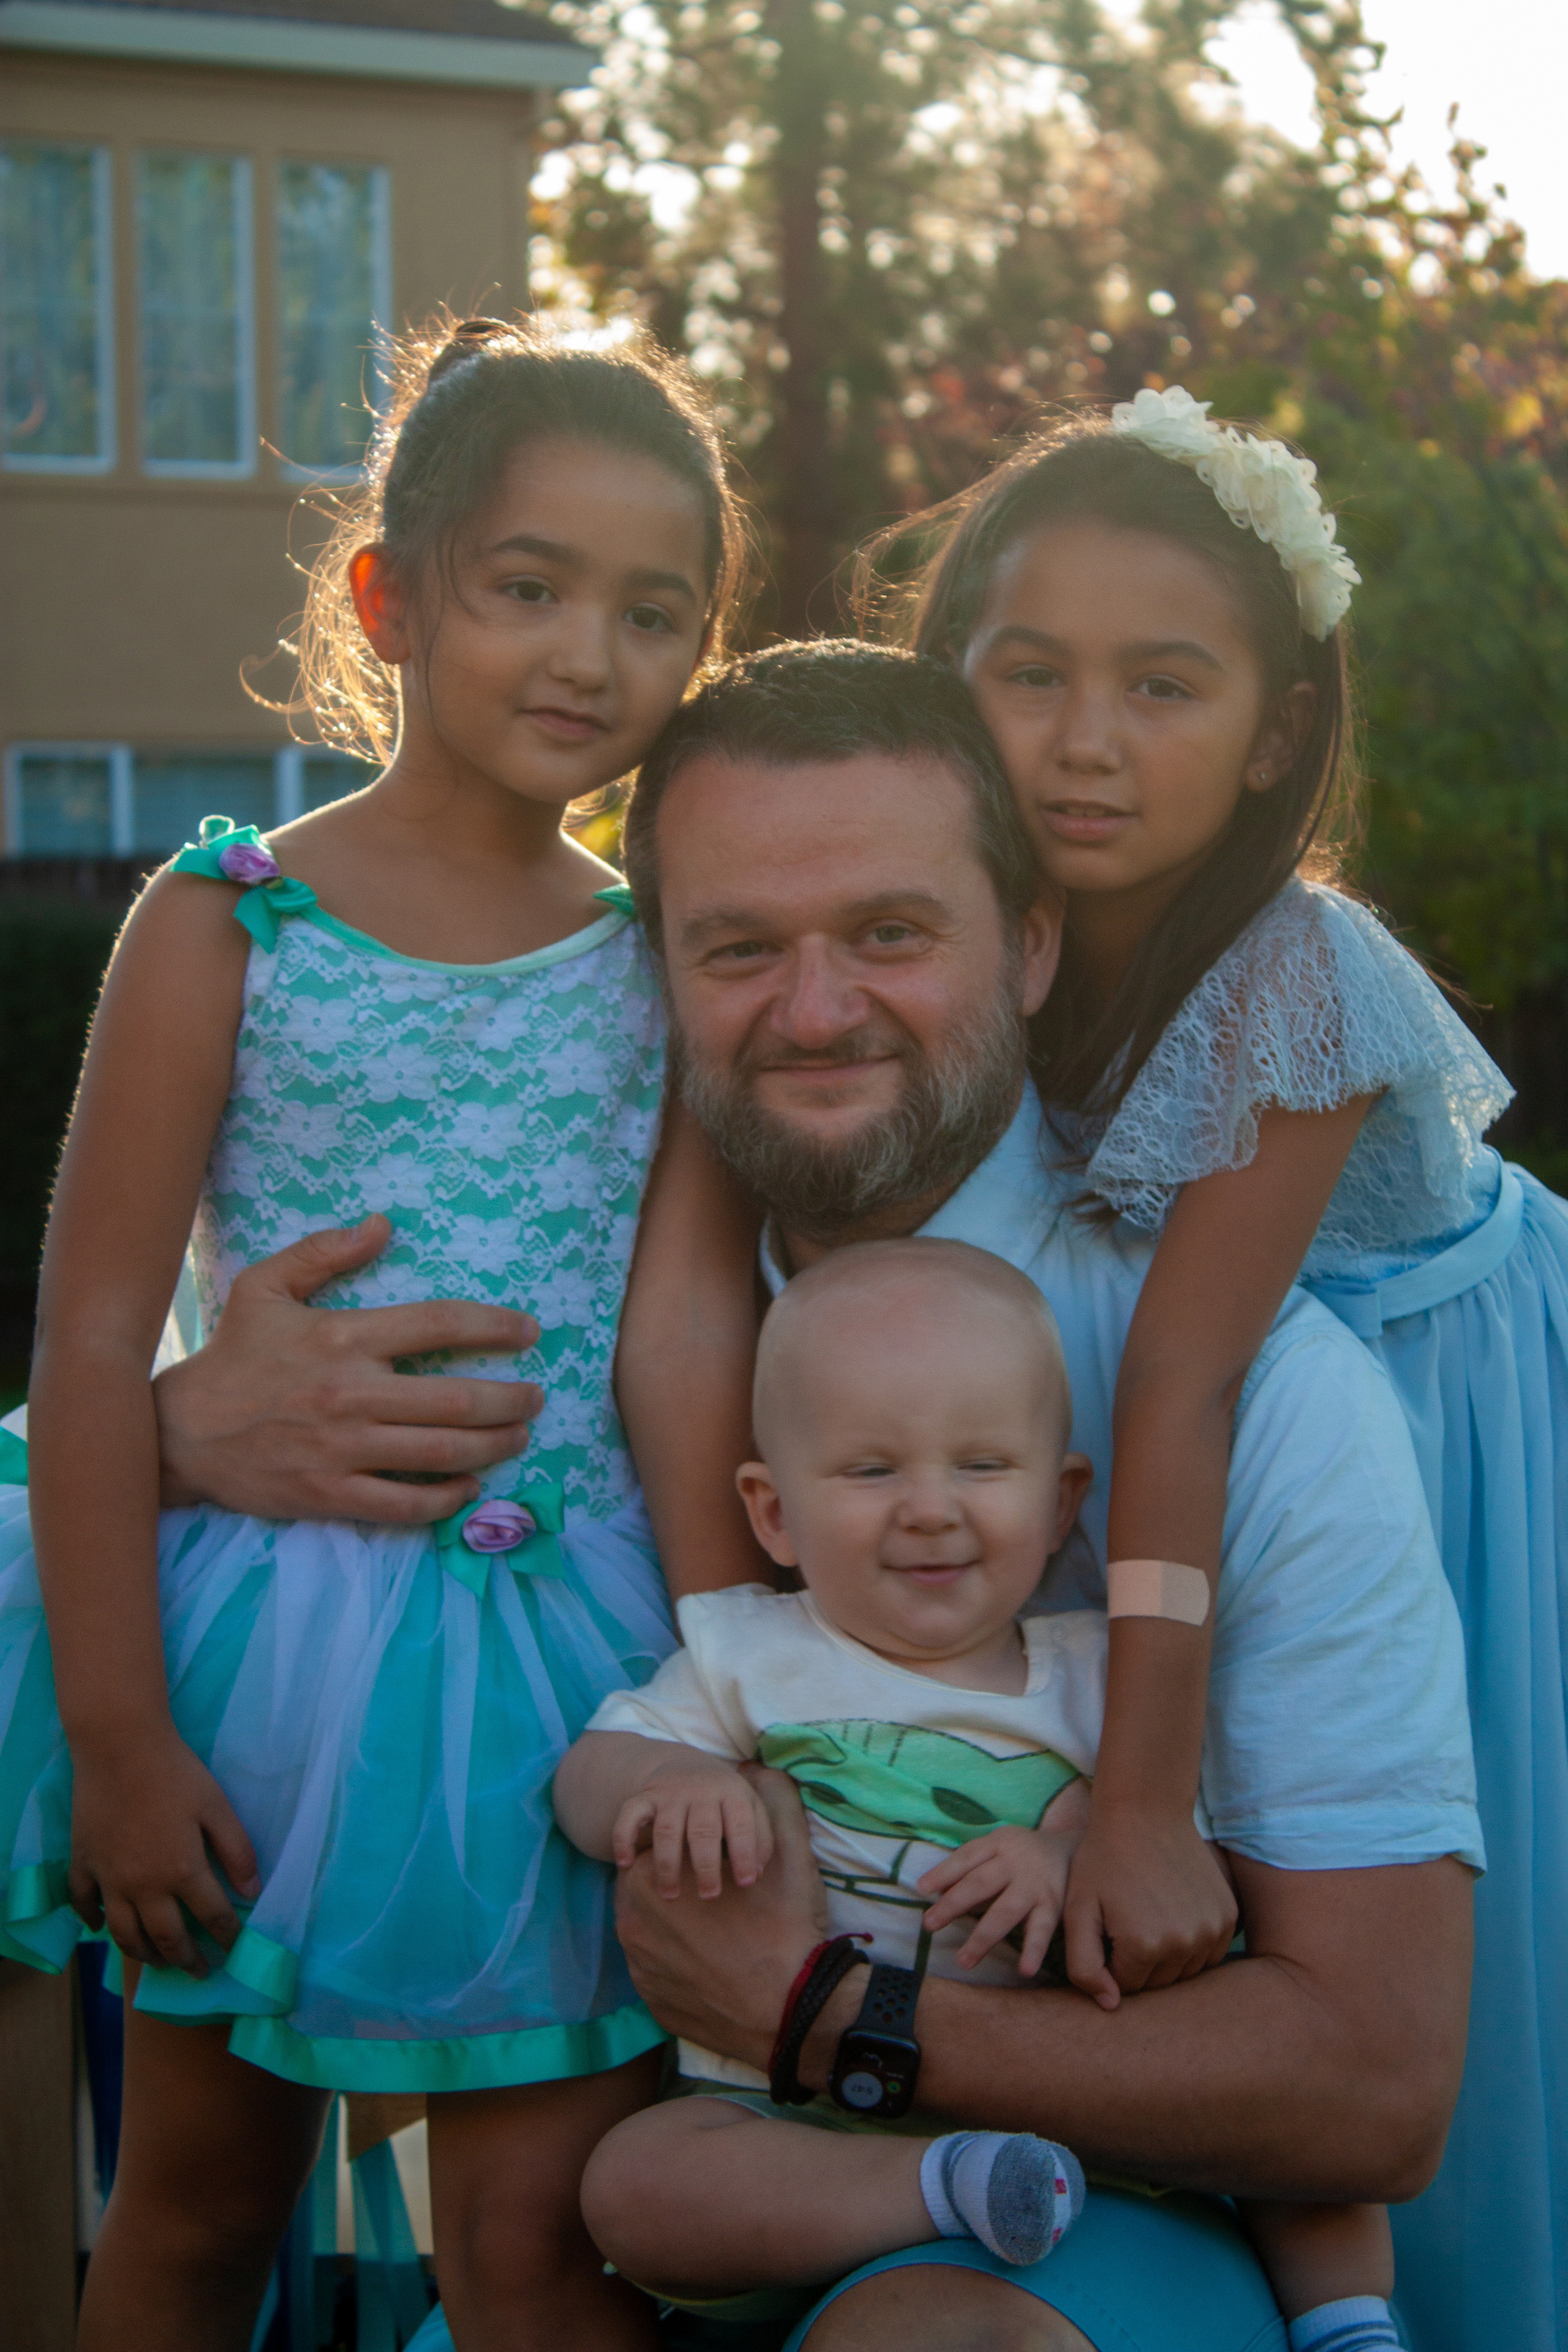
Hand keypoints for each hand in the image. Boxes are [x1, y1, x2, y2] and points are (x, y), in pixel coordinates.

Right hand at [68, 1725, 261, 1974]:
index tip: (237, 1951)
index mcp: (182, 1870)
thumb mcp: (217, 1806)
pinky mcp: (84, 1863)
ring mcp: (109, 1878)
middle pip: (166, 1938)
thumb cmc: (176, 1773)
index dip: (228, 1937)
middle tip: (199, 1972)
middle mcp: (144, 1885)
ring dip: (143, 1954)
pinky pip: (84, 1903)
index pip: (212, 1917)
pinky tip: (101, 1928)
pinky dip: (91, 1920)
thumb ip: (237, 1849)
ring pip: (125, 1934)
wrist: (120, 1747)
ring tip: (158, 1963)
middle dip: (186, 1960)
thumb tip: (254, 1891)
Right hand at [153, 1214, 543, 1521]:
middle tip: (536, 1397)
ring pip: (442, 1453)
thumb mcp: (265, 1287)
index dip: (495, 1326)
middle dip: (511, 1399)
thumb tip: (382, 1224)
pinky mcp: (330, 1495)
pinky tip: (468, 1485)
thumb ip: (324, 1253)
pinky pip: (405, 1504)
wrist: (181, 1432)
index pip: (439, 1324)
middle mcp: (352, 1394)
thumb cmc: (232, 1356)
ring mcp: (343, 1450)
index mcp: (344, 1338)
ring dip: (494, 1446)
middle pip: (457, 1399)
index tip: (529, 1332)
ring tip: (518, 1436)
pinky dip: (446, 1497)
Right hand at [612, 1751, 775, 1897]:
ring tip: (670, 1895)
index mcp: (732, 1793)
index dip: (744, 1854)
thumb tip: (757, 1875)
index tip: (746, 1883)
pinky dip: (624, 1838)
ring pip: (667, 1829)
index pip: (740, 1824)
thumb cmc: (725, 1803)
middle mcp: (700, 1791)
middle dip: (706, 1865)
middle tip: (709, 1895)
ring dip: (667, 1864)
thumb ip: (760, 1839)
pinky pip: (629, 1816)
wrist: (686, 1767)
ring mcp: (670, 1793)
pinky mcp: (644, 1797)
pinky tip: (625, 1864)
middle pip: (702, 1830)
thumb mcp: (750, 1810)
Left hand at [614, 1766, 828, 2068]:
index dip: (689, 1850)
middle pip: (648, 1890)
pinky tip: (712, 1963)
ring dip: (674, 1926)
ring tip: (719, 1932)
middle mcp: (631, 1923)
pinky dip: (678, 1963)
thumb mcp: (789, 1851)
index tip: (716, 1862)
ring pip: (650, 1932)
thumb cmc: (785, 1925)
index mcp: (647, 1877)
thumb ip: (772, 1797)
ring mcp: (639, 1969)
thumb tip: (757, 1768)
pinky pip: (657, 1972)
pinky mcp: (652, 2004)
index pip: (654, 1846)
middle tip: (720, 1897)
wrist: (792, 2011)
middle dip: (676, 1887)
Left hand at [918, 1825, 1074, 1977]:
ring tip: (963, 1960)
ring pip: (1005, 1911)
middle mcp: (1015, 1862)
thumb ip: (971, 1866)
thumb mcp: (999, 1847)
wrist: (1074, 1850)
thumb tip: (935, 1890)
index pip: (966, 1857)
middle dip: (953, 1905)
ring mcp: (1035, 1885)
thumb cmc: (1024, 1853)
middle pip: (979, 1884)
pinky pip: (1042, 1929)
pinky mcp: (1054, 1905)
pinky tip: (1025, 1969)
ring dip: (983, 1938)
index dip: (943, 1872)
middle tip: (929, 1925)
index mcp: (998, 1843)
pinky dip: (1034, 1949)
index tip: (922, 1889)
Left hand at [1062, 1803, 1238, 2011]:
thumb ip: (1084, 1966)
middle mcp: (1185, 1944)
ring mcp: (1212, 1930)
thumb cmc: (1103, 1861)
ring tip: (1147, 1913)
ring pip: (1184, 1972)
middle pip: (1158, 1983)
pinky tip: (1172, 1912)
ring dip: (1165, 1954)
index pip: (1126, 1987)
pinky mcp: (1228, 1917)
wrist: (1146, 1813)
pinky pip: (1207, 1954)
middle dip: (1137, 1961)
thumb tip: (1111, 2006)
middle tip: (1125, 1918)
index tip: (1106, 1927)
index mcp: (1145, 1946)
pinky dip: (1190, 1943)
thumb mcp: (1077, 1910)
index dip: (1110, 1961)